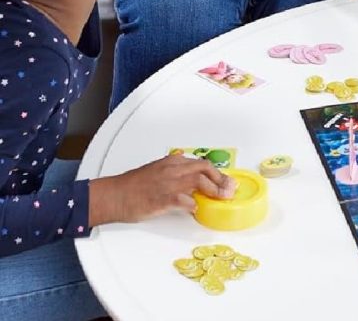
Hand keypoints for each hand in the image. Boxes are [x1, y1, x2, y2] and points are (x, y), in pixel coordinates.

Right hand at [89, 154, 236, 225]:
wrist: (113, 195)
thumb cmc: (132, 186)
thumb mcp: (156, 170)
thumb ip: (173, 169)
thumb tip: (188, 169)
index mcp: (171, 162)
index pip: (201, 163)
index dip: (217, 173)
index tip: (226, 182)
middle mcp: (172, 169)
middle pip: (205, 169)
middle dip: (221, 180)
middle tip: (229, 190)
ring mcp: (168, 183)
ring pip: (199, 181)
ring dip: (213, 191)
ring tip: (220, 199)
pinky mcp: (162, 198)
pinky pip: (185, 200)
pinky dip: (194, 205)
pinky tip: (196, 209)